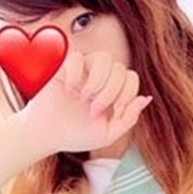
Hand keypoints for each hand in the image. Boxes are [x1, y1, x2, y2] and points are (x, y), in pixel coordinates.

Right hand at [16, 50, 151, 155]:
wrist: (47, 136)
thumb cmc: (76, 136)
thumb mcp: (108, 134)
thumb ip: (128, 119)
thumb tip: (145, 99)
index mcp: (113, 91)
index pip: (132, 78)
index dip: (127, 94)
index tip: (114, 112)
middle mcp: (100, 77)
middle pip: (120, 69)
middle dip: (110, 93)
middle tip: (93, 110)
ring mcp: (84, 70)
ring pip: (103, 58)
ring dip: (98, 81)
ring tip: (84, 99)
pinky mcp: (66, 66)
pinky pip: (79, 58)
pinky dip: (77, 75)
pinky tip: (69, 91)